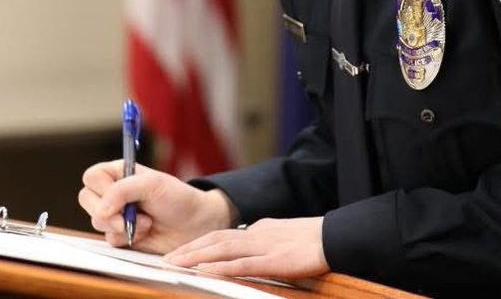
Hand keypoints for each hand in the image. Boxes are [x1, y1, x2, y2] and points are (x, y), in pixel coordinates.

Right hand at [77, 160, 234, 253]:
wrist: (195, 225)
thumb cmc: (177, 198)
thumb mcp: (153, 184)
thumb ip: (123, 190)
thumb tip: (100, 210)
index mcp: (119, 173)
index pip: (91, 177)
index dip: (100, 188)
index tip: (118, 196)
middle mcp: (114, 193)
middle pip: (86, 200)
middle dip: (107, 212)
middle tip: (127, 217)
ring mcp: (116, 214)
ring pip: (96, 222)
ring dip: (121, 226)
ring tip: (146, 223)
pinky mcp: (121, 235)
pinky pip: (109, 239)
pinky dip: (126, 238)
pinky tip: (145, 233)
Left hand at [164, 217, 328, 279]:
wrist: (334, 236)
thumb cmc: (312, 239)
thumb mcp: (281, 237)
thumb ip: (262, 241)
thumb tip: (245, 247)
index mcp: (258, 230)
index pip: (221, 235)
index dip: (199, 243)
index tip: (180, 252)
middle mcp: (255, 235)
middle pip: (215, 240)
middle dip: (189, 250)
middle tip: (166, 259)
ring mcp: (263, 247)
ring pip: (222, 249)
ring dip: (197, 256)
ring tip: (176, 264)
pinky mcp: (273, 261)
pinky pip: (242, 264)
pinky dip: (221, 267)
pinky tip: (205, 270)